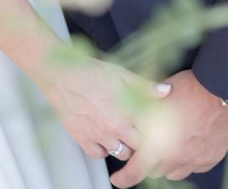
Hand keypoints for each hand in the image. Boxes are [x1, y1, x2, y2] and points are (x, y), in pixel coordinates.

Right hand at [39, 57, 170, 161]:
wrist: (61, 76)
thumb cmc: (90, 72)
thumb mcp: (121, 74)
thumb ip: (145, 86)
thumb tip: (166, 92)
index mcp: (127, 112)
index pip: (151, 133)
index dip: (155, 131)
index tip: (155, 125)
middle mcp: (114, 129)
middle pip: (138, 147)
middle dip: (142, 141)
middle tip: (140, 129)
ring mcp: (98, 137)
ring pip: (120, 153)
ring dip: (124, 145)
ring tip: (123, 132)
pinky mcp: (82, 140)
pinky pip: (99, 154)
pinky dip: (104, 148)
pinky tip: (105, 135)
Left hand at [110, 70, 227, 186]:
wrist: (221, 88)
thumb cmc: (189, 88)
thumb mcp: (157, 98)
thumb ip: (143, 115)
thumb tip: (133, 121)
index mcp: (160, 142)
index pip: (136, 170)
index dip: (124, 177)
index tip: (118, 179)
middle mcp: (176, 157)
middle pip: (155, 170)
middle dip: (148, 161)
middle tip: (146, 149)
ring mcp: (195, 160)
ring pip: (174, 171)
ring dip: (167, 162)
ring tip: (167, 145)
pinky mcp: (210, 159)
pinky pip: (193, 167)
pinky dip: (187, 159)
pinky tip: (187, 143)